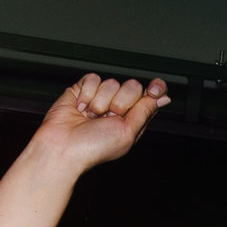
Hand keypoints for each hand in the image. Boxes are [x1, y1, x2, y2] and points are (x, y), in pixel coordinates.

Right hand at [28, 74, 168, 172]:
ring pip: (111, 82)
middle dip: (121, 102)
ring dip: (101, 102)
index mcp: (132, 119)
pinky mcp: (82, 90)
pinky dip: (87, 94)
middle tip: (109, 118)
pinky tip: (80, 109)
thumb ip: (146, 111)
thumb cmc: (93, 148)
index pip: (150, 96)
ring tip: (90, 117)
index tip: (154, 90)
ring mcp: (100, 98)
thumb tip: (164, 98)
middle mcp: (117, 107)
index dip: (155, 89)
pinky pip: (93, 79)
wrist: (62, 148)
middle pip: (132, 86)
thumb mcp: (128, 132)